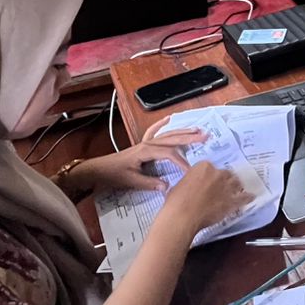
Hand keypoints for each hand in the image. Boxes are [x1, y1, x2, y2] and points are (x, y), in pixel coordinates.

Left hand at [71, 120, 205, 194]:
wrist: (99, 170)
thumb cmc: (114, 175)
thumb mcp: (131, 181)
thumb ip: (149, 183)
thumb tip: (167, 186)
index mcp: (145, 151)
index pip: (169, 153)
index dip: (181, 161)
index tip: (191, 170)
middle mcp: (147, 144)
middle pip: (172, 138)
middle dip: (189, 137)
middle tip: (205, 136)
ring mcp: (145, 142)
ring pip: (167, 134)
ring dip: (182, 131)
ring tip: (197, 129)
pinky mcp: (142, 144)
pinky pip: (153, 131)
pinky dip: (161, 124)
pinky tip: (169, 118)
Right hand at [163, 162, 250, 234]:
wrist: (182, 216)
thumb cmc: (176, 201)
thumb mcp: (180, 184)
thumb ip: (191, 181)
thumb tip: (192, 186)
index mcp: (203, 166)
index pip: (211, 168)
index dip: (211, 176)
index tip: (210, 181)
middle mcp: (217, 174)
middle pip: (226, 174)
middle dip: (225, 180)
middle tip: (223, 186)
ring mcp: (226, 187)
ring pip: (236, 183)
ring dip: (236, 186)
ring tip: (237, 189)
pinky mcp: (231, 201)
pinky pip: (243, 198)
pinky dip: (247, 198)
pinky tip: (250, 197)